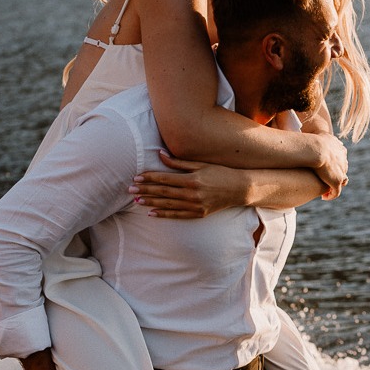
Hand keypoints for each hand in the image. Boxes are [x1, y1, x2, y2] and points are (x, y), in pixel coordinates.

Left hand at [131, 154, 247, 218]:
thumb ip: (179, 162)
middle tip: (130, 189)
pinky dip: (163, 214)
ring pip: (167, 205)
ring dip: (150, 203)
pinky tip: (151, 213)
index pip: (165, 179)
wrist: (239, 189)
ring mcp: (195, 206)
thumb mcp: (201, 164)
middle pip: (163, 192)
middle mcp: (192, 194)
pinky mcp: (198, 214)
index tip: (136, 177)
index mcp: (192, 179)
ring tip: (137, 200)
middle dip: (145, 190)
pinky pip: (177, 215)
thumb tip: (160, 154)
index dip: (149, 178)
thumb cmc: (220, 173)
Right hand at [309, 135, 347, 196]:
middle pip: (342, 171)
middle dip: (336, 176)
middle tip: (327, 180)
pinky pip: (336, 192)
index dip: (335, 165)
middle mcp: (344, 162)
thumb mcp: (320, 135)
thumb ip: (319, 135)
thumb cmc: (314, 141)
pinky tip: (324, 197)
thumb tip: (310, 131)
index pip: (341, 159)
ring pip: (341, 182)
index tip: (327, 169)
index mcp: (341, 150)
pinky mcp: (336, 182)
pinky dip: (331, 195)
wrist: (316, 149)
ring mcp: (341, 173)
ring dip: (334, 187)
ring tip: (326, 191)